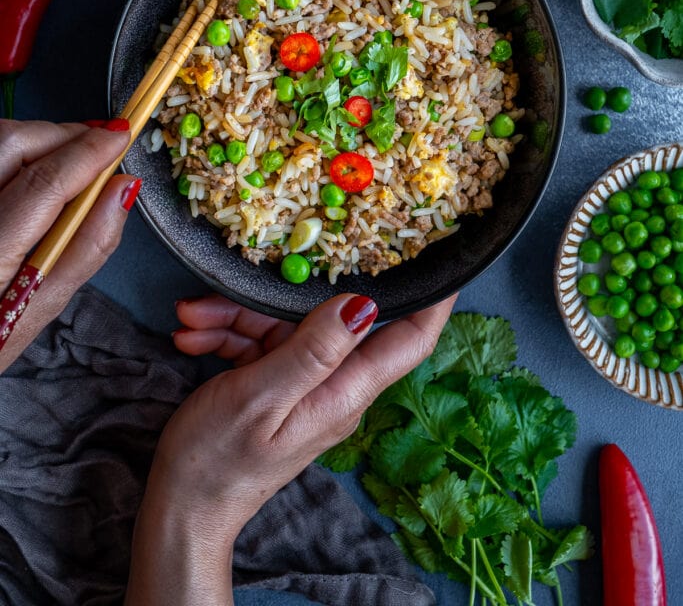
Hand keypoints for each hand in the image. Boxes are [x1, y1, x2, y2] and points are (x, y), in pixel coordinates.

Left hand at [0, 119, 138, 371]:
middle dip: (65, 136)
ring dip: (41, 141)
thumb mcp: (44, 307)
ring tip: (71, 164)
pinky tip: (36, 173)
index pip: (45, 183)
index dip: (89, 152)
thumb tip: (124, 189)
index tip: (122, 135)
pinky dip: (18, 153)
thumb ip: (89, 245)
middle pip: (13, 144)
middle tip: (100, 149)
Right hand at [126, 291, 455, 605]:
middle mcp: (335, 386)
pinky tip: (193, 336)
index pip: (410, 339)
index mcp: (345, 392)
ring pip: (285, 324)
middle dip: (279, 293)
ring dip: (235, 315)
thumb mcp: (259, 398)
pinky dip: (227, 334)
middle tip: (230, 285)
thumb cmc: (216, 462)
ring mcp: (305, 385)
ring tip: (190, 318)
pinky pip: (261, 342)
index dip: (433, 295)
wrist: (182, 511)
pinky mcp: (276, 386)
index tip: (442, 250)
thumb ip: (311, 351)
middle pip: (329, 317)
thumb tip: (362, 304)